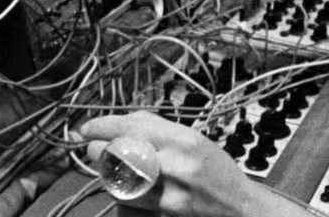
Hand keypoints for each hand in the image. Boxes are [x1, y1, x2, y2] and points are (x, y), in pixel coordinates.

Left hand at [81, 111, 263, 216]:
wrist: (241, 211)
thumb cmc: (219, 173)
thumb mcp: (196, 141)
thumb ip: (161, 130)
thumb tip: (125, 120)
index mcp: (185, 140)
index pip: (131, 127)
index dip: (102, 126)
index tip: (87, 128)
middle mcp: (176, 166)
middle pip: (118, 154)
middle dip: (98, 150)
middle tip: (93, 148)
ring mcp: (169, 196)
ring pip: (117, 182)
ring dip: (105, 174)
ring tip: (108, 168)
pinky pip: (128, 204)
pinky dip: (121, 196)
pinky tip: (126, 190)